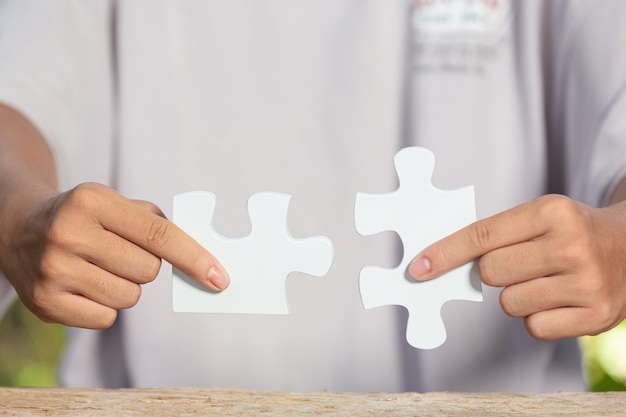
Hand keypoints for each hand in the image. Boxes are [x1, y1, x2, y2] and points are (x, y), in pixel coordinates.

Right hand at [0, 182, 228, 328]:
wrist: (18, 230)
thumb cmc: (85, 217)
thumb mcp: (115, 203)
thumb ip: (157, 223)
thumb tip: (202, 261)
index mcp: (93, 200)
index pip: (159, 234)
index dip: (194, 258)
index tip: (219, 278)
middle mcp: (68, 233)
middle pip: (147, 271)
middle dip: (145, 266)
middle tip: (119, 254)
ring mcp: (52, 270)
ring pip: (130, 297)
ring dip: (125, 287)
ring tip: (99, 268)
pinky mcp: (44, 303)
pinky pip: (107, 319)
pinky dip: (105, 307)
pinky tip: (85, 286)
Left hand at [408, 194, 625, 339]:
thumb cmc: (572, 231)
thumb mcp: (540, 216)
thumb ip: (495, 234)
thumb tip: (437, 262)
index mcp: (552, 212)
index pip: (481, 236)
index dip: (444, 253)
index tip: (417, 269)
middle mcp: (571, 245)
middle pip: (490, 272)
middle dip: (494, 271)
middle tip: (522, 263)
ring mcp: (587, 283)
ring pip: (509, 303)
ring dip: (517, 296)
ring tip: (546, 280)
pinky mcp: (596, 316)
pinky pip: (533, 327)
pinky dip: (537, 318)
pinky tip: (559, 300)